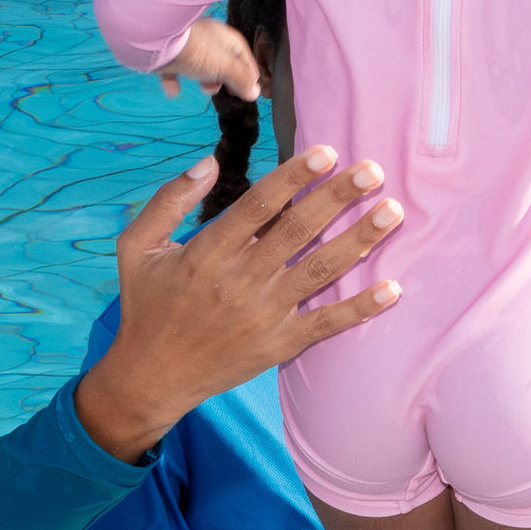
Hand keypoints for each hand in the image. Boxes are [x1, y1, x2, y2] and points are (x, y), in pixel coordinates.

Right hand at [72, 145, 404, 460]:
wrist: (152, 377)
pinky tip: (393, 289)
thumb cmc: (147, 305)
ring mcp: (264, 315)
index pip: (259, 205)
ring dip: (359, 240)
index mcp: (207, 253)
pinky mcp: (280, 344)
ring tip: (391, 212)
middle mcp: (240, 282)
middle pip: (298, 231)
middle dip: (338, 197)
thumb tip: (208, 162)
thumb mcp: (137, 246)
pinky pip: (326, 324)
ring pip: (320, 270)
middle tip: (373, 170)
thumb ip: (168, 200)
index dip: (295, 176)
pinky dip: (361, 308)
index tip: (326, 152)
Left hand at [154, 18, 262, 101]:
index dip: (249, 71)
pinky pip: (174, 70)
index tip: (251, 88)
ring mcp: (186, 47)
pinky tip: (174, 91)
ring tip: (205, 90)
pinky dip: (175, 82)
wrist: (158, 43)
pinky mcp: (168, 55)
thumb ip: (240, 79)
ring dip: (205, 80)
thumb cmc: (196, 50)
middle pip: (222, 60)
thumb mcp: (225, 67)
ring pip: (200, 65)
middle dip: (226, 78)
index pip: (243, 54)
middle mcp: (206, 40)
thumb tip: (254, 92)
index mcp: (224, 37)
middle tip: (230, 92)